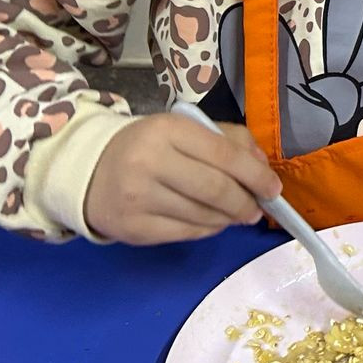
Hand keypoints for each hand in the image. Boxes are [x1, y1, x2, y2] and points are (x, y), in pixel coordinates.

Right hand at [83, 113, 281, 244]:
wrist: (89, 170)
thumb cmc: (147, 146)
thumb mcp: (184, 129)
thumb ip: (228, 140)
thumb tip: (262, 166)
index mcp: (167, 130)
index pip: (224, 154)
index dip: (255, 174)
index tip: (273, 188)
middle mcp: (150, 162)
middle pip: (215, 189)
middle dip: (245, 202)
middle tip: (257, 209)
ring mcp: (138, 197)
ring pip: (202, 215)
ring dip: (228, 218)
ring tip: (235, 214)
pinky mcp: (133, 228)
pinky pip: (185, 233)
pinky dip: (207, 230)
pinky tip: (210, 222)